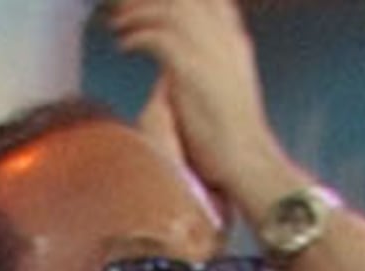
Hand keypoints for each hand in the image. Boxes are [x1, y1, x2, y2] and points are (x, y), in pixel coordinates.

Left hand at [104, 0, 279, 212]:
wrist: (246, 160)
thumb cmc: (231, 137)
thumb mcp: (224, 89)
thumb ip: (204, 68)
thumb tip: (173, 70)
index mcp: (233, 39)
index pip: (208, 0)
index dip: (177, 1)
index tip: (151, 7)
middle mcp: (223, 37)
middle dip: (151, 3)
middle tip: (125, 12)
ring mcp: (208, 50)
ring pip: (167, 11)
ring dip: (138, 15)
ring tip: (118, 27)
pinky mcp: (191, 69)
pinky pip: (157, 37)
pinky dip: (137, 37)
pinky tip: (124, 47)